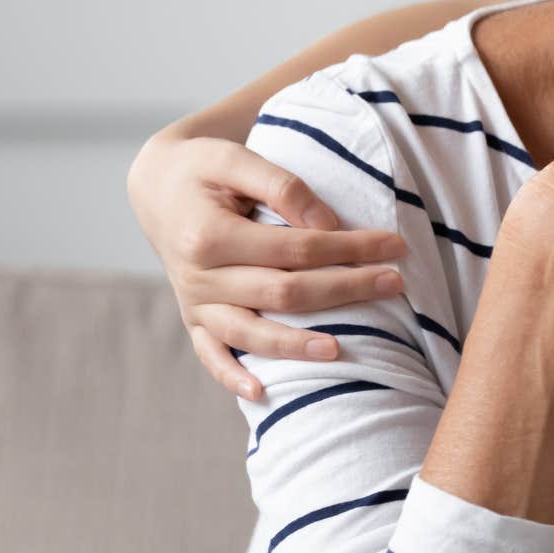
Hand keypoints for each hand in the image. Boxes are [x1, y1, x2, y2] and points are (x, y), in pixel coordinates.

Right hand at [127, 130, 408, 399]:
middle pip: (282, 292)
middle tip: (395, 283)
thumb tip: (328, 224)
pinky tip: (260, 393)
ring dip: (296, 345)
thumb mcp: (236, 159)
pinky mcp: (193, 319)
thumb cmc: (205, 169)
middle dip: (344, 289)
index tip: (394, 246)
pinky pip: (210, 355)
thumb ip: (283, 187)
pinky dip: (231, 376)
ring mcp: (195, 303)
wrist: (158, 188)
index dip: (348, 248)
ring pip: (249, 333)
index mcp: (209, 235)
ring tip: (340, 350)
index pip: (295, 248)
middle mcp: (199, 276)